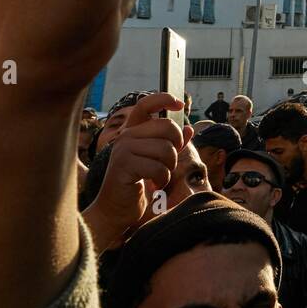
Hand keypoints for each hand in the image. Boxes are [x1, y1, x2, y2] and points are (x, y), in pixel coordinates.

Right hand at [82, 92, 189, 249]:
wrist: (117, 209)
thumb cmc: (139, 184)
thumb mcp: (159, 161)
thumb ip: (172, 145)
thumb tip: (189, 128)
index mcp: (134, 132)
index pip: (146, 104)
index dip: (164, 99)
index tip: (179, 104)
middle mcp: (127, 135)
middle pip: (167, 127)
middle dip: (177, 147)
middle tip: (169, 163)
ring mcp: (124, 148)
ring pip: (166, 149)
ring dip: (169, 168)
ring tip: (160, 177)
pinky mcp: (124, 164)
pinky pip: (158, 167)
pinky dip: (162, 179)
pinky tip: (154, 185)